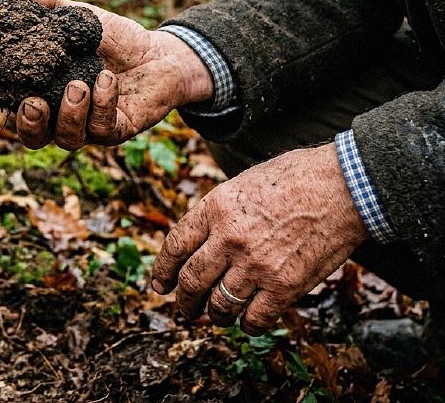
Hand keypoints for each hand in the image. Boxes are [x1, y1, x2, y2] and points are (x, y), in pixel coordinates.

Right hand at [0, 0, 213, 149]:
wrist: (159, 52)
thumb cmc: (114, 38)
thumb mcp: (79, 19)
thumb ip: (48, 7)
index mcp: (43, 89)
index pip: (6, 99)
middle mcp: (60, 114)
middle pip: (30, 135)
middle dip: (26, 123)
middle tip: (33, 102)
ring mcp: (87, 126)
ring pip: (65, 139)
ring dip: (68, 113)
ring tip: (78, 84)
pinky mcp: (115, 131)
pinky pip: (101, 129)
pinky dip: (101, 104)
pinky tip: (106, 80)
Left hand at [150, 142, 369, 334]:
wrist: (342, 187)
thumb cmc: (295, 178)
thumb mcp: (242, 183)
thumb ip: (220, 212)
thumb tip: (204, 239)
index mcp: (215, 208)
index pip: (175, 246)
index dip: (163, 270)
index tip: (160, 284)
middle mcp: (229, 238)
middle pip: (192, 281)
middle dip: (184, 301)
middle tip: (184, 309)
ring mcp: (255, 265)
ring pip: (220, 305)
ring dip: (214, 316)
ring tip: (215, 317)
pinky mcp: (284, 286)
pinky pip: (255, 319)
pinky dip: (248, 325)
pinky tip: (248, 321)